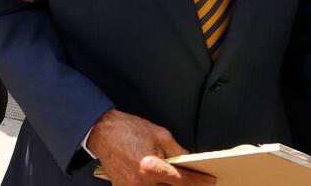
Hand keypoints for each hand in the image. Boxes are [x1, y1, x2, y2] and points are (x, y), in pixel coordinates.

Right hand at [87, 109, 214, 185]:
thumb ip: (177, 150)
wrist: (102, 132)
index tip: (208, 181)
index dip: (199, 182)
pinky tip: (152, 176)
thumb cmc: (128, 129)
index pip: (183, 181)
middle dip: (182, 184)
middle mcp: (141, 183)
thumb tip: (189, 160)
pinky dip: (151, 184)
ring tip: (168, 175)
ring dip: (166, 184)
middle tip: (188, 175)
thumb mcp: (159, 134)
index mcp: (151, 168)